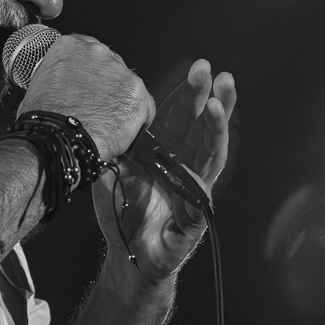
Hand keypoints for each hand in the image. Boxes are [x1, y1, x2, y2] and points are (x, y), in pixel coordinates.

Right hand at [17, 34, 154, 161]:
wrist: (60, 139)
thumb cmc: (46, 118)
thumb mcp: (40, 85)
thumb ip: (59, 76)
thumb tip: (65, 85)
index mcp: (69, 47)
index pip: (87, 49)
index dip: (89, 71)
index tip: (89, 82)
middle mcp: (97, 53)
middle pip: (110, 65)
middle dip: (106, 84)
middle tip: (96, 105)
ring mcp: (120, 72)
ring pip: (127, 86)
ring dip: (120, 101)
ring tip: (106, 121)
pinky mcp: (137, 93)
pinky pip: (145, 107)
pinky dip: (137, 119)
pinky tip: (123, 130)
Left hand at [92, 59, 235, 284]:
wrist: (129, 256)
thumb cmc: (123, 212)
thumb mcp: (111, 173)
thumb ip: (115, 150)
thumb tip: (105, 122)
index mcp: (166, 150)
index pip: (180, 116)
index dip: (188, 93)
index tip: (197, 68)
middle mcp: (185, 164)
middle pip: (202, 127)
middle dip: (211, 99)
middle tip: (217, 74)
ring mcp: (194, 189)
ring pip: (211, 154)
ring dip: (216, 130)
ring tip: (218, 106)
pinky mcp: (195, 217)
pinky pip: (199, 197)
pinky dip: (199, 184)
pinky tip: (200, 170)